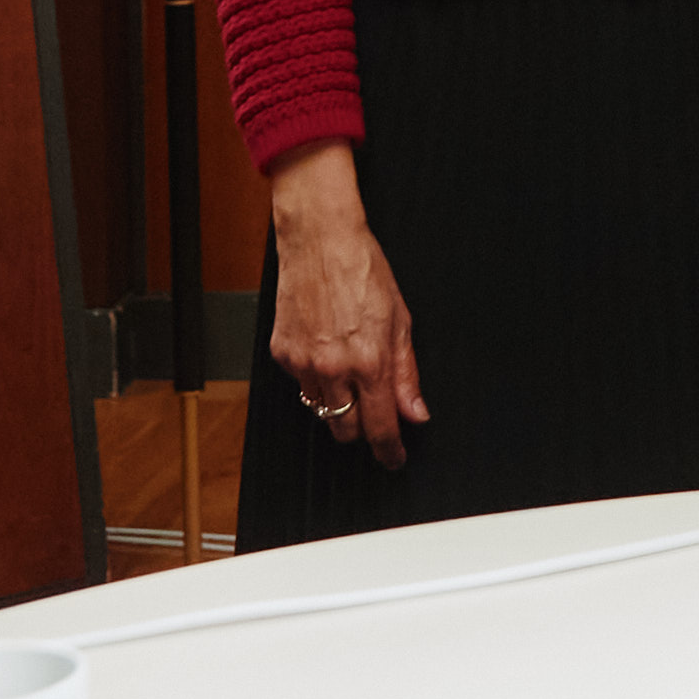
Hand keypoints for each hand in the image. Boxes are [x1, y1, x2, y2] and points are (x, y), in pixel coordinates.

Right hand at [262, 145, 423, 471]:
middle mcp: (334, 367)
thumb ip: (407, 373)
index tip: (394, 459)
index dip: (389, 451)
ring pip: (321, 411)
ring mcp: (303, 362)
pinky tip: (326, 352)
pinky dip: (315, 380)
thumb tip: (416, 412)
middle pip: (346, 430)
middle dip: (362, 430)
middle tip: (374, 414)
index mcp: (370, 360)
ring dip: (338, 405)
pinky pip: (300, 386)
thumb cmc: (362, 270)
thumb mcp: (401, 321)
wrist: (320, 239)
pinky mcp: (281, 353)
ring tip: (349, 372)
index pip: (380, 427)